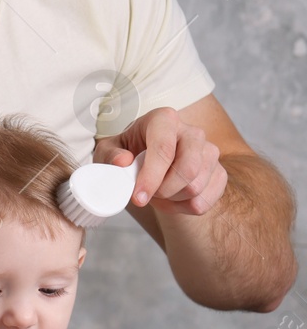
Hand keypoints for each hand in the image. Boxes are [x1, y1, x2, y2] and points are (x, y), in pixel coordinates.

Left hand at [97, 107, 225, 215]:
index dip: (151, 177)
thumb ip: (109, 155)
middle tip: (145, 193)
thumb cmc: (127, 152)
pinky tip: (170, 199)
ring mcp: (209, 152)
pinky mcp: (219, 172)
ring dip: (170, 200)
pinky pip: (204, 201)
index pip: (164, 148)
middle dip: (163, 191)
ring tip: (156, 193)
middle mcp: (192, 132)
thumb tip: (123, 161)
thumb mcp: (108, 151)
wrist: (149, 161)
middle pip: (188, 169)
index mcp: (163, 120)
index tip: (138, 198)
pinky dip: (183, 208)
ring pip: (195, 188)